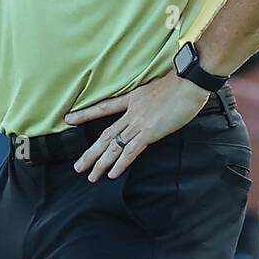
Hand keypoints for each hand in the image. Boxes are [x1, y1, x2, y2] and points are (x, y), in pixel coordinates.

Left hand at [64, 72, 208, 180]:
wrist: (189, 82)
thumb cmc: (182, 84)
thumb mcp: (159, 88)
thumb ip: (151, 100)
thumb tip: (153, 108)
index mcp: (132, 98)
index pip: (103, 107)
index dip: (85, 113)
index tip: (68, 119)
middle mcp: (132, 111)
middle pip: (105, 134)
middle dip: (90, 152)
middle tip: (78, 167)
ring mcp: (139, 122)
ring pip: (114, 146)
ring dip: (101, 163)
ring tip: (91, 176)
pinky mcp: (150, 132)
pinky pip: (131, 151)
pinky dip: (120, 163)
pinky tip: (112, 173)